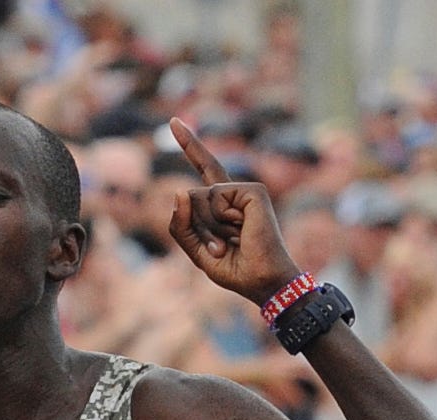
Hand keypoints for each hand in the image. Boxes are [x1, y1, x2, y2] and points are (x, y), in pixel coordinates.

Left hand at [167, 118, 301, 304]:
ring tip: (230, 243)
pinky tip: (240, 230)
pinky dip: (220, 221)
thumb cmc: (236, 269)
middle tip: (221, 249)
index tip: (174, 121)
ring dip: (207, 229)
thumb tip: (180, 190)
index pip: (204, 169)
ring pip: (199, 198)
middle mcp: (233, 193)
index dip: (190, 145)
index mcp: (223, 204)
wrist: (263, 282)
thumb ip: (182, 225)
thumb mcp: (197, 252)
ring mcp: (245, 190)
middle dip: (197, 229)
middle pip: (191, 197)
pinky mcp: (253, 191)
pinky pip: (215, 198)